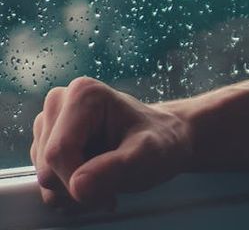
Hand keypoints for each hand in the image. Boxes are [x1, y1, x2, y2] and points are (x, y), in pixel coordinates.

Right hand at [30, 77, 192, 211]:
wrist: (164, 140)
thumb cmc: (159, 141)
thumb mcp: (147, 154)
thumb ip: (116, 168)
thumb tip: (79, 185)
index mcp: (84, 93)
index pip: (59, 152)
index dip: (78, 182)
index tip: (108, 194)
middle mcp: (61, 102)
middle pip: (48, 167)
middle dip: (77, 187)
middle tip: (111, 185)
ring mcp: (51, 123)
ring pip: (44, 178)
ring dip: (73, 192)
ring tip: (105, 177)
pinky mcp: (47, 142)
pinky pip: (45, 181)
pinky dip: (68, 192)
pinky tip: (93, 180)